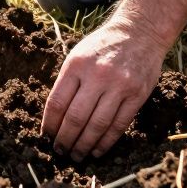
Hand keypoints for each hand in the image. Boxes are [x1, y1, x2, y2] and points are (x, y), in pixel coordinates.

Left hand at [41, 18, 165, 160]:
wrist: (140, 32)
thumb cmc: (103, 46)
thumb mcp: (78, 54)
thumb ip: (67, 81)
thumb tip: (54, 116)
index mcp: (77, 64)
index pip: (57, 102)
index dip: (49, 124)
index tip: (46, 136)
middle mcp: (97, 75)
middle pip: (75, 117)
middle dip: (65, 139)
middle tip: (60, 151)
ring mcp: (119, 86)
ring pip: (97, 126)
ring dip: (84, 145)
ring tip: (76, 155)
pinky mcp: (137, 95)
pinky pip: (118, 125)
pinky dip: (105, 142)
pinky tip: (96, 150)